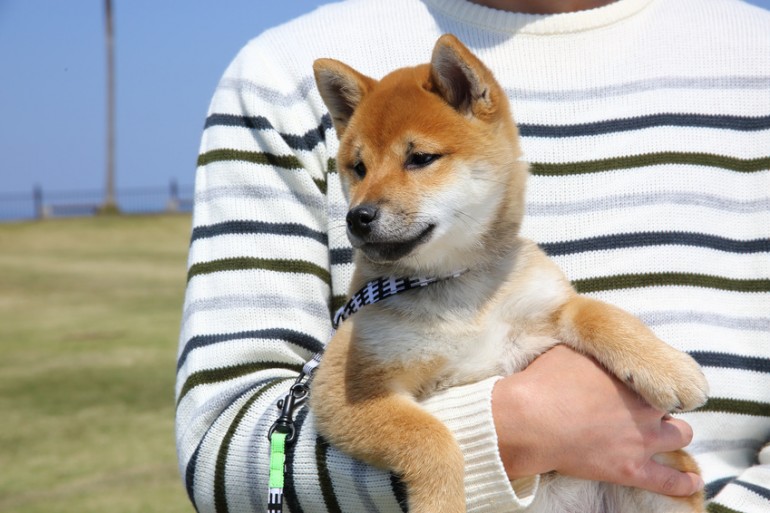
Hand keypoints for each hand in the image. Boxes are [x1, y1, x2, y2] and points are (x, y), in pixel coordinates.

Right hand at [491, 345, 703, 496]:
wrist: (532, 421)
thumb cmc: (545, 382)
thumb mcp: (568, 349)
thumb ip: (591, 347)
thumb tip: (590, 336)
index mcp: (633, 376)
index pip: (657, 375)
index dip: (646, 378)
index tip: (636, 381)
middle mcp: (646, 406)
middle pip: (672, 403)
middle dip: (662, 404)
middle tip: (642, 407)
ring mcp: (642, 440)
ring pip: (681, 435)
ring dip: (673, 433)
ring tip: (666, 435)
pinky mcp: (632, 470)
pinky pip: (669, 480)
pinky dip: (683, 481)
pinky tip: (691, 481)